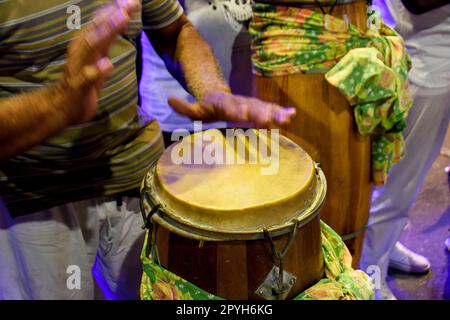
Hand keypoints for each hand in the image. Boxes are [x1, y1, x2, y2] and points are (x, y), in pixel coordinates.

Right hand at [55, 0, 140, 124]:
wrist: (63, 107)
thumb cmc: (84, 82)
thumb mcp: (99, 59)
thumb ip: (108, 41)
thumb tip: (120, 21)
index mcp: (87, 44)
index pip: (102, 24)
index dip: (117, 12)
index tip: (133, 2)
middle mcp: (81, 51)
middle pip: (97, 30)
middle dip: (113, 16)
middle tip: (129, 5)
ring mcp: (79, 67)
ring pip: (92, 47)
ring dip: (106, 32)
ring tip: (121, 20)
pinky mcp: (79, 86)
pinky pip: (87, 77)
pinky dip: (96, 70)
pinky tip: (108, 64)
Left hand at [168, 92, 295, 127]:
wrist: (218, 94)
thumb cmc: (205, 107)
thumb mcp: (192, 108)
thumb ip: (183, 107)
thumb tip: (169, 99)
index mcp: (223, 104)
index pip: (230, 107)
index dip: (236, 111)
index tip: (243, 115)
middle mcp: (239, 103)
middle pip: (251, 107)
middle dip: (261, 113)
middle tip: (271, 119)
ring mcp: (249, 105)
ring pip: (263, 108)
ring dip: (276, 113)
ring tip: (288, 117)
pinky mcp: (257, 108)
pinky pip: (270, 110)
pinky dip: (280, 112)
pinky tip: (292, 115)